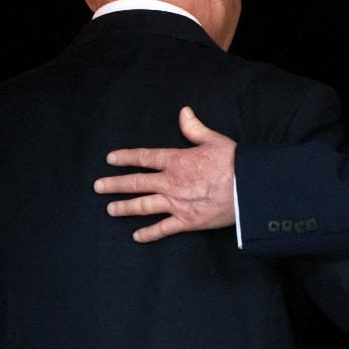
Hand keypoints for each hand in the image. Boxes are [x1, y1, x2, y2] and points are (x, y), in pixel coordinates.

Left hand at [93, 107, 236, 241]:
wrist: (249, 189)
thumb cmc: (234, 162)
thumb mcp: (213, 140)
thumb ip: (194, 128)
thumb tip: (184, 112)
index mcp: (176, 161)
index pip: (144, 158)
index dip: (126, 158)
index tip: (111, 159)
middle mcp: (171, 183)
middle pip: (137, 183)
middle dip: (115, 184)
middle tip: (99, 186)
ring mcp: (177, 204)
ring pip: (144, 206)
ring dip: (125, 207)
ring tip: (110, 209)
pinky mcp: (187, 221)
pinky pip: (163, 229)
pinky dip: (149, 233)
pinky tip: (137, 236)